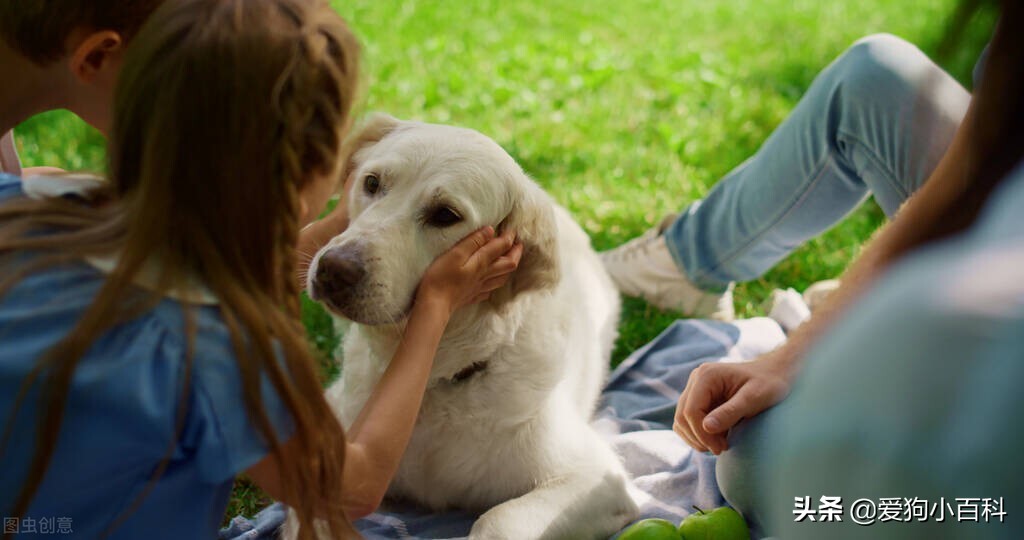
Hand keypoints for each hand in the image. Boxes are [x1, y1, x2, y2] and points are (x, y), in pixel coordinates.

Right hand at [417, 227, 522, 314]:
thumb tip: (490, 231)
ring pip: (502, 278)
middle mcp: (484, 275)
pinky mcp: (471, 296)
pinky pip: (489, 290)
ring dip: (509, 267)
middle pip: (508, 264)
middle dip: (516, 252)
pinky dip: (493, 283)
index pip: (501, 247)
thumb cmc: (440, 277)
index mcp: (481, 263)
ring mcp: (479, 287)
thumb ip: (473, 242)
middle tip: (518, 243)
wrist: (434, 304)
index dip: (509, 236)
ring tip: (510, 260)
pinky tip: (490, 282)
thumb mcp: (455, 254)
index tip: (512, 228)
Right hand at [673, 351, 792, 454]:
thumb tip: (707, 427)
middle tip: (721, 449)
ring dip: (696, 438)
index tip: (721, 448)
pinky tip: (718, 437)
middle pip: (682, 417)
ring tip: (720, 444)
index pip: (691, 411)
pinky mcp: (699, 398)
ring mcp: (696, 388)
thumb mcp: (754, 398)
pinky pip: (688, 421)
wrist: (775, 374)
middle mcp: (696, 379)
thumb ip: (730, 412)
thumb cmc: (770, 384)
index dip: (702, 434)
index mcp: (707, 375)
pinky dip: (698, 434)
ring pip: (681, 420)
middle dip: (699, 438)